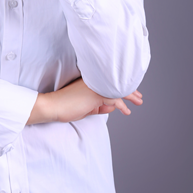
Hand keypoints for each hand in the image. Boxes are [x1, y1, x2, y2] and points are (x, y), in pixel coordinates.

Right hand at [27, 78, 142, 124]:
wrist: (53, 106)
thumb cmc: (66, 106)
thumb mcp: (86, 107)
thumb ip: (99, 107)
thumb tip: (113, 107)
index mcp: (90, 81)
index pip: (110, 81)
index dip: (121, 86)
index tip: (130, 91)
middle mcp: (94, 80)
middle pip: (116, 83)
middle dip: (130, 90)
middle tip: (139, 97)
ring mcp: (94, 86)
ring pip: (118, 89)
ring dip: (130, 96)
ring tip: (138, 101)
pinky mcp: (95, 94)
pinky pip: (114, 100)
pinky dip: (122, 106)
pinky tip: (127, 111)